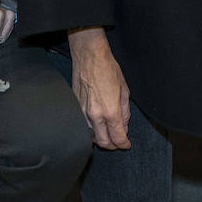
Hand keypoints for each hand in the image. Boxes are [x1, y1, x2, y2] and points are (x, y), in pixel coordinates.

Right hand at [68, 26, 130, 149]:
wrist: (89, 56)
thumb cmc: (108, 69)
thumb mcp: (124, 90)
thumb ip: (124, 111)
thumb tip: (124, 125)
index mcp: (110, 110)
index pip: (118, 137)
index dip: (123, 144)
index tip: (126, 144)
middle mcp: (95, 115)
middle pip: (103, 142)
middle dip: (113, 145)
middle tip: (118, 142)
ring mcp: (82, 112)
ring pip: (91, 136)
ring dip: (101, 139)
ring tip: (108, 135)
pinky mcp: (75, 107)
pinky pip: (83, 126)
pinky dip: (91, 130)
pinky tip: (97, 126)